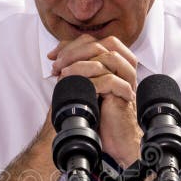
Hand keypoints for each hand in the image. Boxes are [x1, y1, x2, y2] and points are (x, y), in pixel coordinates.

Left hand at [48, 35, 142, 166]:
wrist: (113, 139)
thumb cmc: (99, 112)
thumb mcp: (83, 84)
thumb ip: (74, 68)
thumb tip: (55, 55)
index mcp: (116, 61)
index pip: (95, 41)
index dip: (72, 44)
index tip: (53, 56)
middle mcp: (125, 67)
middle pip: (104, 44)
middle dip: (76, 51)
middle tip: (57, 65)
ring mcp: (127, 80)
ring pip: (108, 58)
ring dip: (81, 64)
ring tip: (64, 74)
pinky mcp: (125, 95)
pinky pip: (110, 80)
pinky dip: (91, 82)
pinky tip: (78, 88)